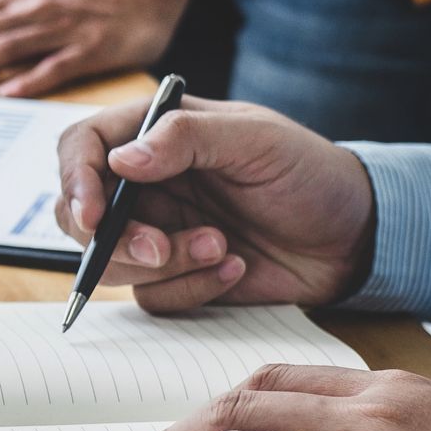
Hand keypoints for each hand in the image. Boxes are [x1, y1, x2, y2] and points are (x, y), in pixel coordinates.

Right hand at [55, 97, 376, 311]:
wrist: (355, 237)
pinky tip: (236, 268)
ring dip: (163, 264)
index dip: (75, 180)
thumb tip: (119, 160)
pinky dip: (192, 287)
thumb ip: (186, 137)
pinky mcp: (177, 275)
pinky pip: (153, 296)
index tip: (95, 217)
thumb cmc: (310, 173)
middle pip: (80, 213)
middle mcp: (146, 183)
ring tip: (221, 249)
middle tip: (158, 249)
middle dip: (114, 240)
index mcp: (155, 134)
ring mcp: (158, 231)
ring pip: (112, 262)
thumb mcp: (256, 140)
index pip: (82, 147)